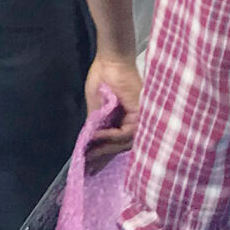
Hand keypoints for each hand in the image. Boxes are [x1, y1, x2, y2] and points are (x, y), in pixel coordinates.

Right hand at [82, 54, 142, 168]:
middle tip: (88, 168)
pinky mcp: (140, 114)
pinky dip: (110, 136)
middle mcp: (134, 123)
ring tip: (90, 154)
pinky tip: (97, 137)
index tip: (89, 168)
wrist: (110, 61)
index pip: (115, 144)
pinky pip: (125, 132)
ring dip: (105, 149)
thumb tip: (91, 145)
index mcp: (124, 121)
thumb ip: (97, 126)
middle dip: (103, 158)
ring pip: (124, 143)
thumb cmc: (103, 79)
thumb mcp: (96, 107)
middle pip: (120, 147)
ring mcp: (139, 119)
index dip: (102, 156)